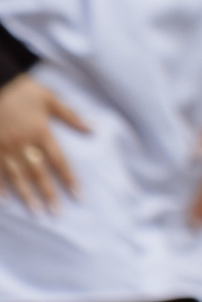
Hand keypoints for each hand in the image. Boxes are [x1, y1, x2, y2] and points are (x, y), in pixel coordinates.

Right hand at [0, 75, 87, 212]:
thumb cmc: (24, 90)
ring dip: (27, 195)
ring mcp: (5, 146)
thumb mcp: (50, 99)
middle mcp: (23, 143)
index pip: (59, 161)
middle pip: (39, 173)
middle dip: (48, 193)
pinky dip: (1, 186)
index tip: (77, 195)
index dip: (68, 179)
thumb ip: (70, 116)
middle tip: (56, 212)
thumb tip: (92, 128)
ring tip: (36, 211)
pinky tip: (6, 200)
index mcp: (41, 132)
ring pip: (17, 175)